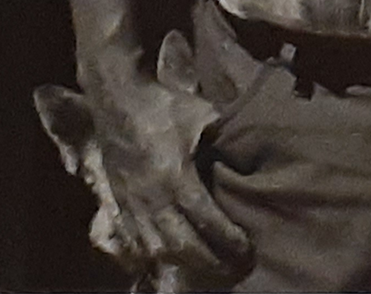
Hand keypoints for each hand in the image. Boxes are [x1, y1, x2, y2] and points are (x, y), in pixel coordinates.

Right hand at [88, 64, 253, 284]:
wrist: (119, 101)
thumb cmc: (165, 106)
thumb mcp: (203, 115)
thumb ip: (224, 137)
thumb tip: (251, 150)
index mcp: (176, 176)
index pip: (206, 219)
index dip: (228, 239)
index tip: (247, 249)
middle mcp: (152, 198)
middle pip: (182, 245)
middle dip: (209, 262)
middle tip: (234, 268)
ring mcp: (132, 205)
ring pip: (157, 250)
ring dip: (184, 264)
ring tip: (208, 269)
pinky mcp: (119, 205)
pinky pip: (135, 243)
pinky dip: (155, 257)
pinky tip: (172, 261)